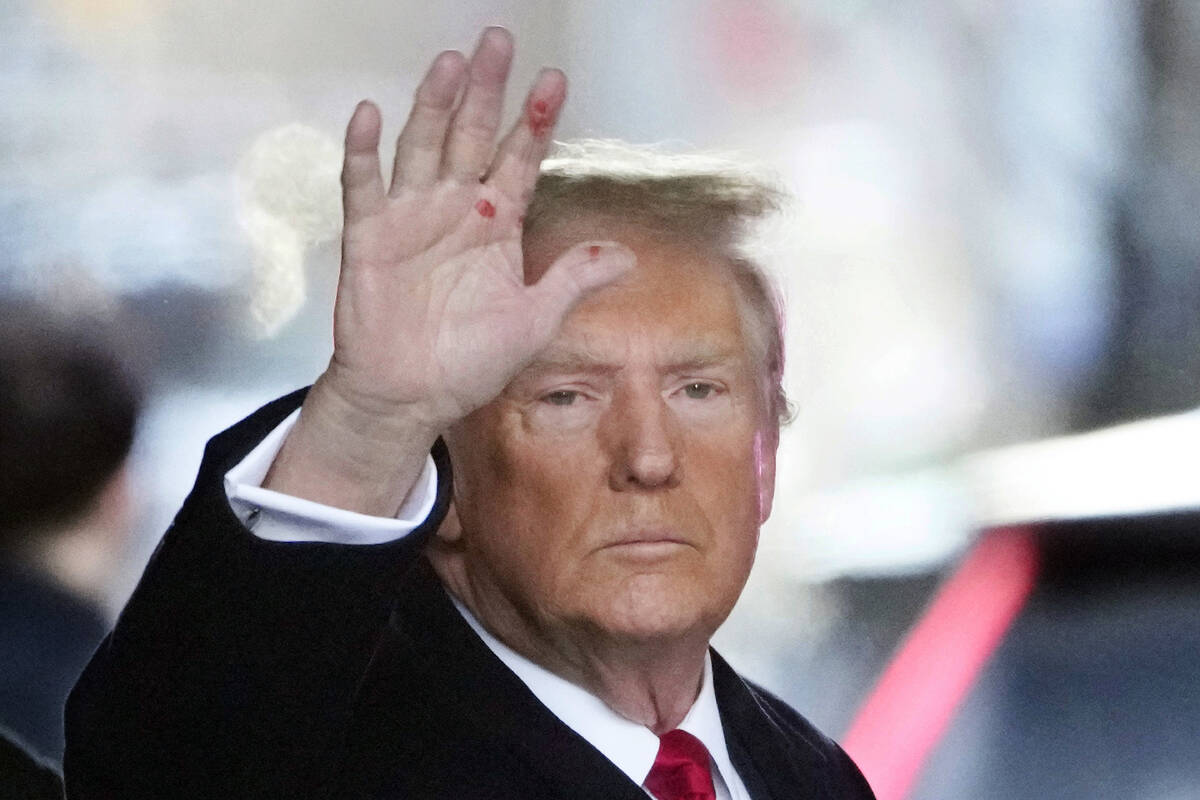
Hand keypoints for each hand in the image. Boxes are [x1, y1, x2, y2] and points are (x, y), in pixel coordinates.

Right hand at [326, 27, 632, 429]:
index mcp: (497, 226)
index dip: (535, 122)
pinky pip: (363, 187)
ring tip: (452, 64)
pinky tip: (371, 115)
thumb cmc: (468, 364)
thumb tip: (628, 256)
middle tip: (499, 43)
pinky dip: (364, 152)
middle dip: (487, 91)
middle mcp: (455, 211)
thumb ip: (574, 280)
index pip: (519, 160)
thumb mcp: (534, 321)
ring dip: (435, 106)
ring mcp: (410, 219)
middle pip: (472, 137)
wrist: (410, 397)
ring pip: (423, 147)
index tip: (555, 81)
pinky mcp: (369, 238)